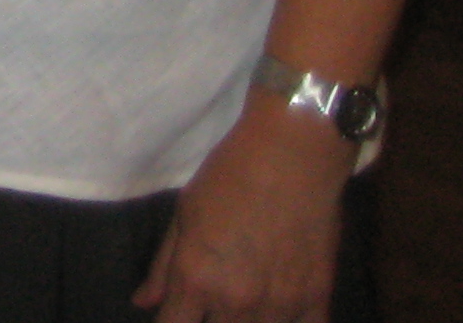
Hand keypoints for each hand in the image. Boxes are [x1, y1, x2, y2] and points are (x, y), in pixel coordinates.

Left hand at [135, 103, 350, 322]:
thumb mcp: (184, 215)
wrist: (292, 156)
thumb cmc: (229, 176)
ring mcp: (281, 306)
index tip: (173, 315)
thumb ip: (163, 265)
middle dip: (206, 322)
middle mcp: (236, 301)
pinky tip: (279, 314)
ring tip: (240, 308)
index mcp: (196, 279)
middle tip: (208, 305)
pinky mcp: (319, 300)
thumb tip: (143, 302)